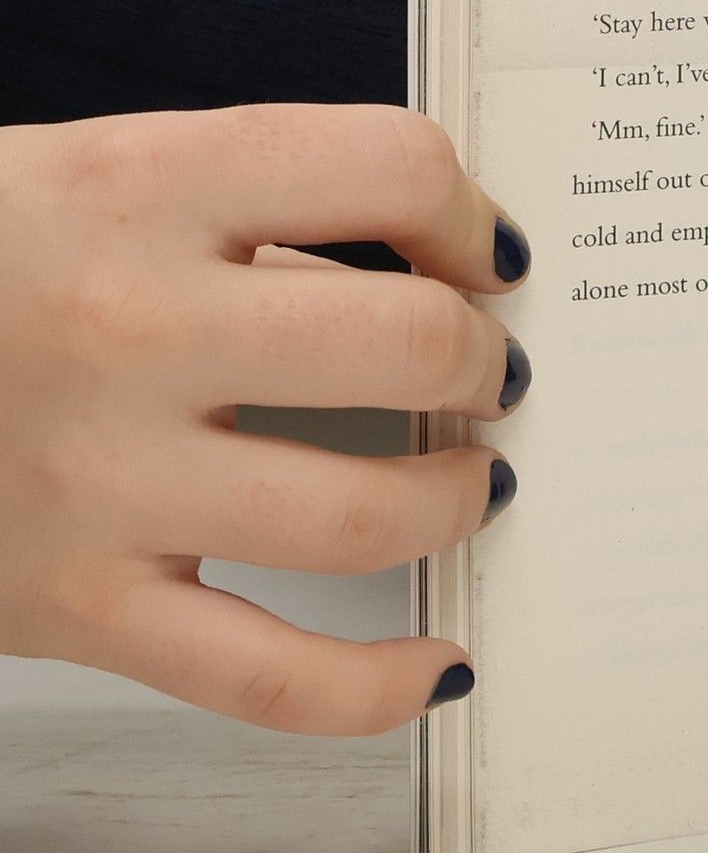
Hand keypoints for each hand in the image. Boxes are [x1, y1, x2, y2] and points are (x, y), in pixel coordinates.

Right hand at [0, 105, 531, 731]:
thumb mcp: (87, 178)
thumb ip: (250, 214)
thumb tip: (435, 271)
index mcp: (135, 185)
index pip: (385, 165)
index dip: (467, 216)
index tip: (483, 257)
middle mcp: (125, 327)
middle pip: (406, 346)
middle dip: (483, 364)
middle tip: (487, 374)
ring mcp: (98, 481)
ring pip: (363, 517)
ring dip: (456, 500)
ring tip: (468, 481)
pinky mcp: (74, 608)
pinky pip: (271, 679)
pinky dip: (381, 687)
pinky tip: (441, 663)